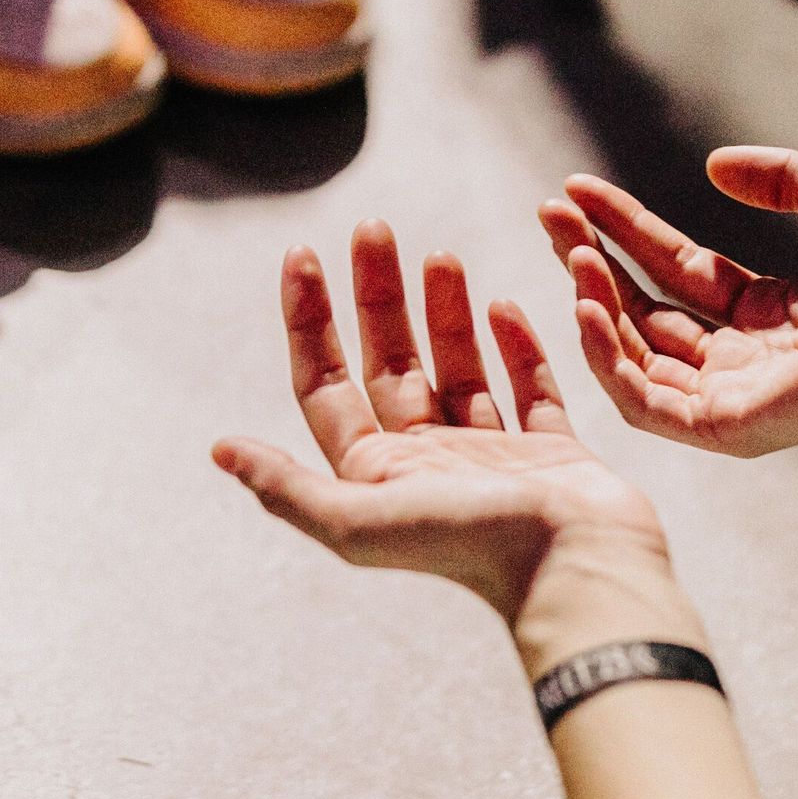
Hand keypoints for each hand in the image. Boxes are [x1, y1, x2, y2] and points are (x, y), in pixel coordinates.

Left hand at [213, 223, 677, 645]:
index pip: (328, 385)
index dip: (308, 321)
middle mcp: (429, 463)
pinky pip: (530, 388)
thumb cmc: (472, 547)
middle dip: (377, 295)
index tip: (302, 254)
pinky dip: (516, 346)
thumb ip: (288, 486)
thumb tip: (219, 450)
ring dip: (444, 312)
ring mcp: (493, 458)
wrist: (578, 570)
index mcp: (378, 476)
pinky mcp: (553, 454)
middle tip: (373, 228)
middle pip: (391, 364)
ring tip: (440, 253)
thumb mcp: (360, 520)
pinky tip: (501, 305)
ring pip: (459, 369)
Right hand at [538, 146, 797, 455]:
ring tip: (569, 249)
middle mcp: (745, 360)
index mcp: (769, 316)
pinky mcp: (729, 426)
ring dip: (595, 301)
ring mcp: (734, 398)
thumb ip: (779, 177)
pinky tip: (585, 304)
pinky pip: (648, 401)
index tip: (576, 191)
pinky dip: (608, 357)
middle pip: (646, 311)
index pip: (677, 271)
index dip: (625, 230)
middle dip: (593, 260)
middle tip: (549, 212)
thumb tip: (713, 165)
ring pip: (637, 355)